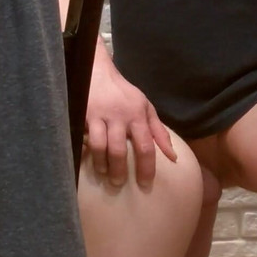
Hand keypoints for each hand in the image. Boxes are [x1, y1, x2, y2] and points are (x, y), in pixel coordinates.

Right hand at [86, 63, 175, 187]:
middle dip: (119, 170)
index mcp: (138, 116)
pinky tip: (87, 159)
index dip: (146, 168)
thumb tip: (173, 157)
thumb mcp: (146, 107)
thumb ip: (159, 132)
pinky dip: (86, 151)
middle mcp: (119, 117)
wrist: (97, 72)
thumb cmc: (123, 93)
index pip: (145, 147)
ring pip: (100, 147)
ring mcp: (100, 116)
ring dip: (101, 164)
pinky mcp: (83, 114)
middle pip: (120, 150)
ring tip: (103, 174)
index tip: (145, 184)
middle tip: (119, 184)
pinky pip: (84, 138)